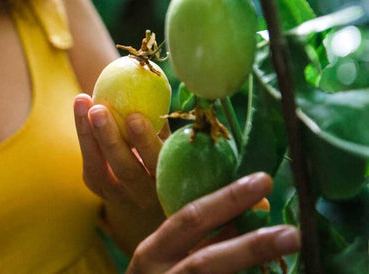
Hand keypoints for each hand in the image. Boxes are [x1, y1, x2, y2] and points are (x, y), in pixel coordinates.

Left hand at [73, 93, 168, 254]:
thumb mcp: (165, 143)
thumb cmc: (159, 154)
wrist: (144, 190)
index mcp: (167, 179)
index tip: (135, 116)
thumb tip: (157, 85)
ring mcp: (119, 195)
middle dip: (110, 139)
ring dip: (89, 135)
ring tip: (82, 101)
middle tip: (99, 110)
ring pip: (100, 169)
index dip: (146, 141)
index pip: (157, 162)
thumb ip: (161, 123)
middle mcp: (145, 194)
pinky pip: (90, 164)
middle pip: (127, 170)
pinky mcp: (99, 187)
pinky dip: (84, 137)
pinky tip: (81, 110)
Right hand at [127, 173, 300, 273]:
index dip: (228, 199)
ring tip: (289, 248)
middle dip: (250, 247)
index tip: (262, 181)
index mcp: (153, 251)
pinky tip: (268, 273)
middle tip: (292, 233)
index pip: (190, 218)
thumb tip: (247, 213)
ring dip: (253, 264)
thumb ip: (202, 238)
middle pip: (206, 262)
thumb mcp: (171, 255)